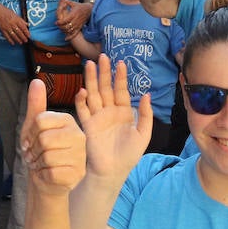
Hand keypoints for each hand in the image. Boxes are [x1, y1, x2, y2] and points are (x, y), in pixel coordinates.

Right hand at [0, 3, 30, 44]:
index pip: (23, 27)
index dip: (26, 32)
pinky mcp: (3, 30)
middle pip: (19, 32)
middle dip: (23, 37)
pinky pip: (7, 36)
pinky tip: (13, 43)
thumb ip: (22, 20)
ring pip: (13, 35)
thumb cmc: (8, 13)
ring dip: (17, 40)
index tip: (29, 36)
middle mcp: (12, 23)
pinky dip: (10, 40)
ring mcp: (7, 27)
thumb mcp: (16, 15)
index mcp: (16, 19)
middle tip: (26, 40)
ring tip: (21, 42)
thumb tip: (28, 25)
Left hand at [21, 79, 85, 194]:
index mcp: (69, 121)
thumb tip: (36, 81)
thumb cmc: (41, 152)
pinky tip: (47, 174)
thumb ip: (36, 105)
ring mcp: (80, 155)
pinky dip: (43, 175)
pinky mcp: (77, 173)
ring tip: (41, 164)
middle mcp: (79, 135)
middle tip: (34, 155)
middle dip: (33, 150)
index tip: (29, 142)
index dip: (29, 134)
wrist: (47, 180)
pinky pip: (52, 172)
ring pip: (48, 156)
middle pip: (44, 139)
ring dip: (38, 163)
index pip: (40, 121)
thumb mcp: (34, 127)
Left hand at [56, 0, 91, 39]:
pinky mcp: (80, 27)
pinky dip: (70, 37)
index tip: (56, 22)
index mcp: (74, 14)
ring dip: (64, 31)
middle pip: (67, 26)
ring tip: (60, 30)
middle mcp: (76, 20)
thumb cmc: (80, 6)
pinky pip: (75, 34)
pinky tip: (66, 39)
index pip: (66, 20)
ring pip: (70, 31)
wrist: (89, 10)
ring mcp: (78, 24)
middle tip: (57, 26)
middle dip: (61, 27)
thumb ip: (66, 2)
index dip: (60, 22)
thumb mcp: (73, 3)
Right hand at [75, 55, 152, 179]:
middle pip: (105, 88)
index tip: (121, 63)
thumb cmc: (129, 155)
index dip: (121, 77)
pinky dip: (81, 100)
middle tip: (102, 57)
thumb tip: (146, 94)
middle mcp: (109, 112)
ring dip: (91, 80)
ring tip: (89, 65)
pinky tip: (82, 90)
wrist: (113, 171)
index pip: (121, 90)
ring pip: (93, 94)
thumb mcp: (144, 134)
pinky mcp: (87, 126)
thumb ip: (145, 115)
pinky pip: (83, 110)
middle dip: (104, 72)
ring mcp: (97, 118)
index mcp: (123, 113)